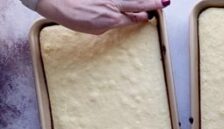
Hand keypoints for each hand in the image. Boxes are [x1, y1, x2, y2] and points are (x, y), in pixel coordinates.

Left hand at [36, 0, 169, 34]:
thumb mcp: (93, 29)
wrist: (56, 0)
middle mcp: (114, 6)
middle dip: (153, 4)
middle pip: (138, 4)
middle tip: (165, 3)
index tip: (149, 17)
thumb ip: (108, 25)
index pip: (133, 18)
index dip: (142, 18)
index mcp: (112, 19)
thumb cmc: (72, 17)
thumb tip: (117, 20)